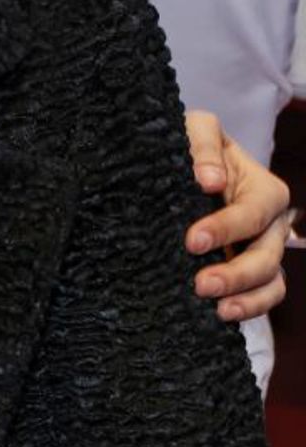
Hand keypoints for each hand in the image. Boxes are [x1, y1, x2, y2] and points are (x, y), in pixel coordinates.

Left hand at [184, 109, 288, 322]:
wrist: (177, 169)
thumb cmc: (188, 147)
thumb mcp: (194, 130)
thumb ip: (203, 146)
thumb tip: (210, 178)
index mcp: (263, 189)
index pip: (253, 212)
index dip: (226, 228)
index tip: (193, 241)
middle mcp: (269, 224)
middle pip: (267, 254)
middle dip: (237, 272)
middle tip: (201, 284)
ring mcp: (258, 250)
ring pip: (270, 281)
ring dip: (247, 298)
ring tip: (218, 308)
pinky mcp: (244, 272)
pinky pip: (261, 296)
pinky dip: (249, 308)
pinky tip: (220, 316)